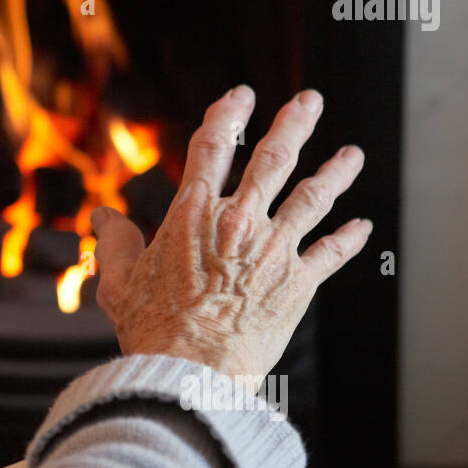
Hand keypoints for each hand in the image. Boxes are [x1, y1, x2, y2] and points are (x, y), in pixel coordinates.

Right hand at [90, 86, 371, 384]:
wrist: (194, 371)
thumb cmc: (153, 330)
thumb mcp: (119, 282)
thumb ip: (114, 243)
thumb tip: (104, 217)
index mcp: (193, 214)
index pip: (212, 147)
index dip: (227, 115)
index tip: (240, 96)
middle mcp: (239, 222)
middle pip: (273, 159)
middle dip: (293, 124)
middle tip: (309, 101)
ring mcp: (274, 250)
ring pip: (313, 197)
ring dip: (335, 172)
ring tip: (352, 154)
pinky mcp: (298, 284)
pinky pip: (331, 253)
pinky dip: (349, 238)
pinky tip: (363, 226)